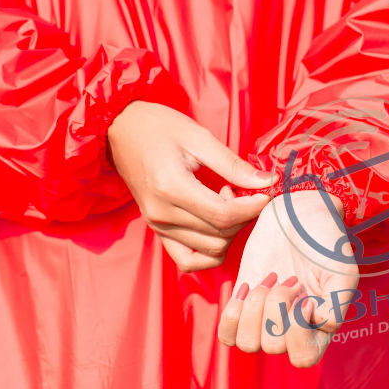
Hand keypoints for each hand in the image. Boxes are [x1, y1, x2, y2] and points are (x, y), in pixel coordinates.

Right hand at [107, 101, 272, 271]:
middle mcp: (161, 213)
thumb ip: (232, 164)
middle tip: (242, 189)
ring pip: (210, 250)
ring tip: (224, 200)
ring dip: (229, 231)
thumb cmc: (159, 127)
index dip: (252, 208)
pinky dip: (210, 252)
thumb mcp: (199, 137)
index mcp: (170, 186)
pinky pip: (189, 261)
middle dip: (243, 216)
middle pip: (219, 235)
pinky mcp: (157, 231)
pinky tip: (215, 225)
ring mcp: (157, 226)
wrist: (122, 130)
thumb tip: (267, 182)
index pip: (223, 215)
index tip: (266, 193)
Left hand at [217, 190, 359, 366]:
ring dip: (254, 309)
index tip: (307, 298)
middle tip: (290, 279)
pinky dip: (233, 313)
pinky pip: (227, 332)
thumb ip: (337, 305)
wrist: (299, 215)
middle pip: (272, 347)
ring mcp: (264, 319)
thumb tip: (314, 323)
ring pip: (247, 343)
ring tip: (269, 282)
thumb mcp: (343, 270)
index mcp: (319, 330)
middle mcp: (291, 331)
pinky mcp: (243, 303)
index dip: (298, 331)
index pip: (302, 359)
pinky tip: (246, 287)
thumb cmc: (326, 241)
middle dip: (277, 308)